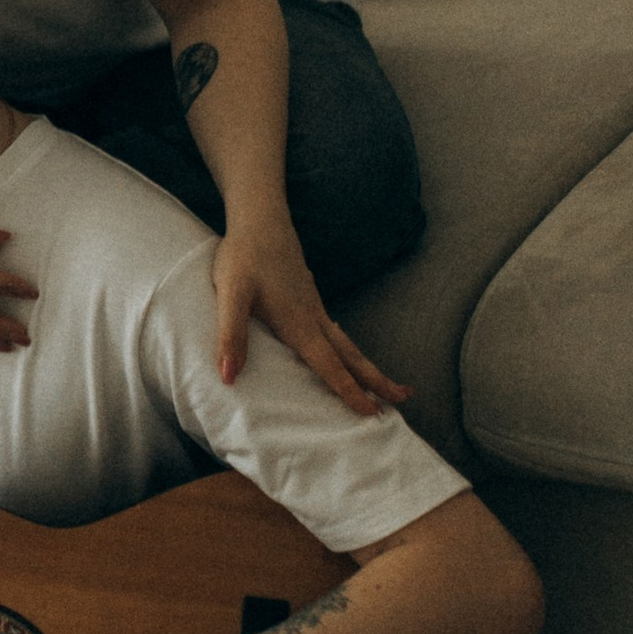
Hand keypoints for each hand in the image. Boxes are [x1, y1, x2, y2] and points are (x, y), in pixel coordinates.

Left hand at [211, 217, 409, 415]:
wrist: (260, 218)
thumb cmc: (243, 256)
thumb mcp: (231, 295)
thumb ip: (230, 335)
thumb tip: (228, 377)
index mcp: (299, 324)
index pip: (329, 366)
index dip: (349, 391)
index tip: (371, 415)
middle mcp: (314, 318)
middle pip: (352, 356)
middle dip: (377, 380)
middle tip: (404, 399)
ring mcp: (314, 306)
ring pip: (347, 343)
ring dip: (367, 366)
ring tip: (385, 384)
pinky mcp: (309, 297)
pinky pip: (336, 332)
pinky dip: (349, 350)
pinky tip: (346, 353)